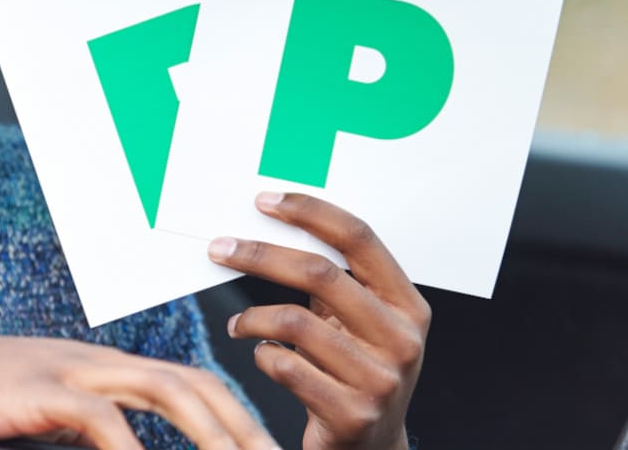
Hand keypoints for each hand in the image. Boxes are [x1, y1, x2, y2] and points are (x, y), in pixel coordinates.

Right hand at [0, 306, 275, 449]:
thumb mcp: (45, 409)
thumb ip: (92, 426)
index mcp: (105, 366)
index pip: (190, 381)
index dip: (235, 413)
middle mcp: (99, 361)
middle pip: (193, 382)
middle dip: (242, 425)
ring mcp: (72, 371)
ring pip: (165, 392)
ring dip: (210, 434)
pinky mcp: (40, 392)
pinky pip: (102, 420)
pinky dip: (133, 449)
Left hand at [208, 192, 428, 449]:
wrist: (373, 449)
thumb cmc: (358, 372)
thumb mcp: (362, 324)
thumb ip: (334, 284)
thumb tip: (272, 228)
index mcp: (408, 305)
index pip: (359, 239)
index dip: (310, 213)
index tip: (265, 201)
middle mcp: (402, 339)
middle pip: (320, 273)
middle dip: (260, 254)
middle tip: (220, 249)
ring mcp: (379, 379)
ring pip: (294, 323)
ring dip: (252, 318)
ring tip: (239, 325)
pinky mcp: (351, 414)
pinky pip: (286, 367)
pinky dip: (263, 356)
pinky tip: (263, 357)